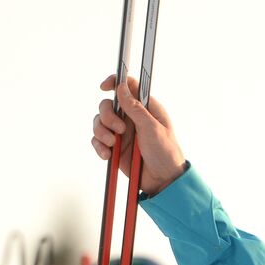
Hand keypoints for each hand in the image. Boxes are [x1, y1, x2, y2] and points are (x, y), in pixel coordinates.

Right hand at [92, 76, 186, 195]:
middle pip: (108, 105)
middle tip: (119, 130)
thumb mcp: (152, 128)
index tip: (104, 87)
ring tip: (113, 145)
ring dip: (101, 132)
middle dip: (107, 116)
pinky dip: (99, 146)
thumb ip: (136, 108)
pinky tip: (108, 155)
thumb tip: (121, 87)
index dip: (114, 82)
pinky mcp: (115, 147)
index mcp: (145, 108)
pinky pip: (98, 140)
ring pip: (99, 122)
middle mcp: (131, 118)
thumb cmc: (165, 153)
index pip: (128, 86)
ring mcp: (122, 132)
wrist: (163, 181)